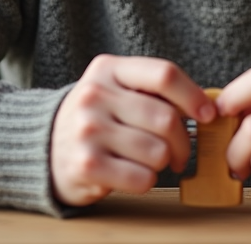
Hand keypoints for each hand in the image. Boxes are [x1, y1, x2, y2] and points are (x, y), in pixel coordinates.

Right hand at [50, 54, 215, 206]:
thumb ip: (152, 90)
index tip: (208, 114)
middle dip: (183, 142)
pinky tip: (132, 174)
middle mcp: (94, 95)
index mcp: (108, 69)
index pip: (164, 74)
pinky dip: (146, 181)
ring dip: (162, 163)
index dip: (194, 96)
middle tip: (179, 153)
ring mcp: (88, 130)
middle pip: (166, 119)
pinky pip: (142, 178)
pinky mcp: (86, 165)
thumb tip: (207, 106)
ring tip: (148, 161)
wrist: (42, 147)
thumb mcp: (115, 89)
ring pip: (158, 152)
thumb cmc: (96, 118)